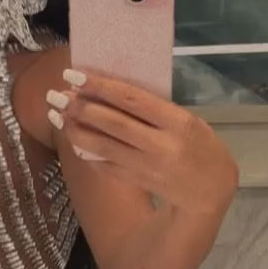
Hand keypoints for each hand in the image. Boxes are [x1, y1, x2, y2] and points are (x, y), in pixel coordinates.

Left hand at [47, 69, 237, 214]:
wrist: (210, 193)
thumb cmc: (203, 148)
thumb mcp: (189, 122)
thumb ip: (156, 110)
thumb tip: (112, 94)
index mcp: (177, 123)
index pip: (133, 99)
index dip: (101, 86)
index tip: (75, 75)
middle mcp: (161, 145)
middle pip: (113, 123)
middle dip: (82, 107)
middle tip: (58, 95)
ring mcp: (147, 166)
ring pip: (104, 146)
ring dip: (76, 130)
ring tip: (57, 115)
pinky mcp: (137, 182)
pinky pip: (105, 165)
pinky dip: (87, 152)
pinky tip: (73, 139)